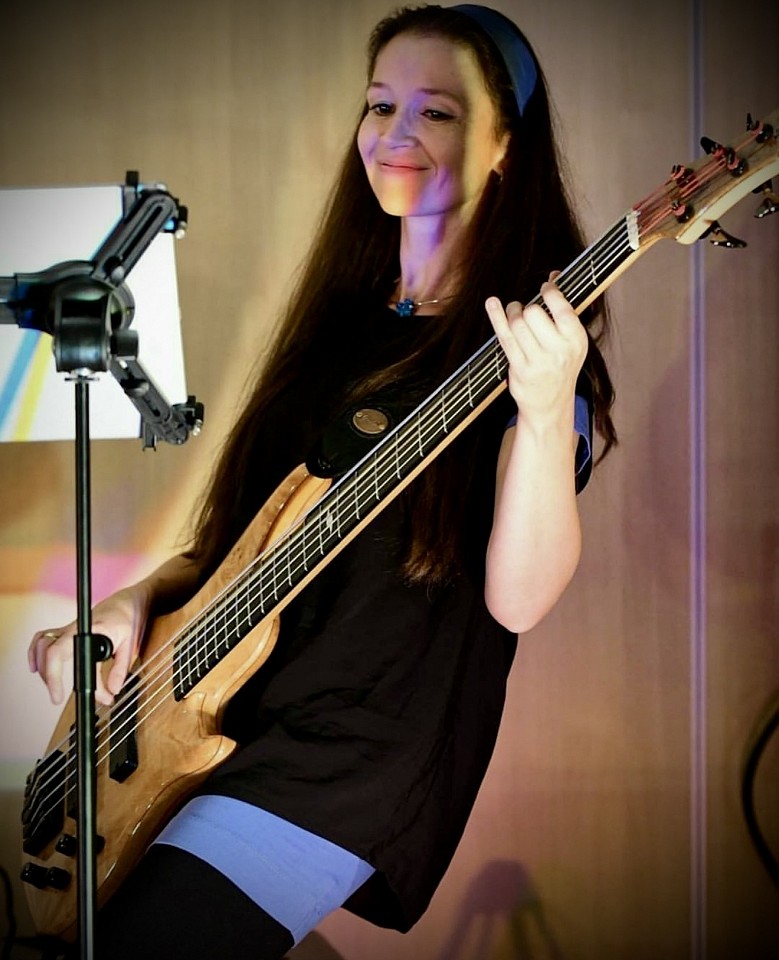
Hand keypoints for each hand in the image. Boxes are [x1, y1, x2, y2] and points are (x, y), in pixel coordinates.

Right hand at [28, 583, 151, 705]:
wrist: (125, 603)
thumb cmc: (127, 619)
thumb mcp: (129, 644)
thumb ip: (120, 669)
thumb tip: (112, 691)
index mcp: (88, 630)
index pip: (60, 653)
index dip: (54, 677)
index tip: (57, 696)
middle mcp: (74, 628)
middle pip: (47, 652)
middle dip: (49, 678)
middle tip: (57, 697)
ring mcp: (68, 628)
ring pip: (42, 645)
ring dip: (42, 667)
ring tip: (53, 686)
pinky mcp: (66, 631)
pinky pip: (42, 638)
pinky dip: (36, 652)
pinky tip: (37, 667)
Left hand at [485, 276, 587, 430]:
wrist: (550, 404)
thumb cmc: (560, 365)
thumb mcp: (571, 340)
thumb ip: (564, 308)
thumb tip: (554, 274)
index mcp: (576, 340)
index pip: (561, 307)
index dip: (550, 292)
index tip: (545, 288)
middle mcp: (559, 351)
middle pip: (534, 313)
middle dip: (527, 308)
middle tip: (525, 311)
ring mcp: (538, 361)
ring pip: (517, 323)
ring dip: (512, 313)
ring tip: (515, 315)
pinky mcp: (519, 368)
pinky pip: (504, 336)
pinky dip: (496, 316)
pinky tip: (492, 303)